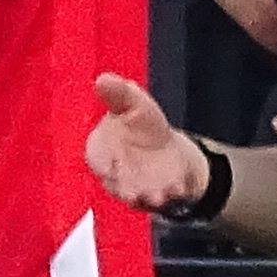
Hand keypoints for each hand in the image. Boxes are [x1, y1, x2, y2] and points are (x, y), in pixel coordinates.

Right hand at [86, 71, 214, 211]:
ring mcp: (138, 187)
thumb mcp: (132, 100)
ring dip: (151, 196)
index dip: (102, 164)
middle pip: (119, 184)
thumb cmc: (139, 122)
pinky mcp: (160, 192)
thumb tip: (101, 80)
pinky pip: (165, 197)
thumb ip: (117, 93)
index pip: (97, 158)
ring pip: (141, 195)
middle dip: (128, 188)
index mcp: (101, 149)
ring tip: (161, 196)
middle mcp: (117, 173)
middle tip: (135, 193)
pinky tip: (180, 188)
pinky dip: (173, 194)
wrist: (164, 146)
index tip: (110, 168)